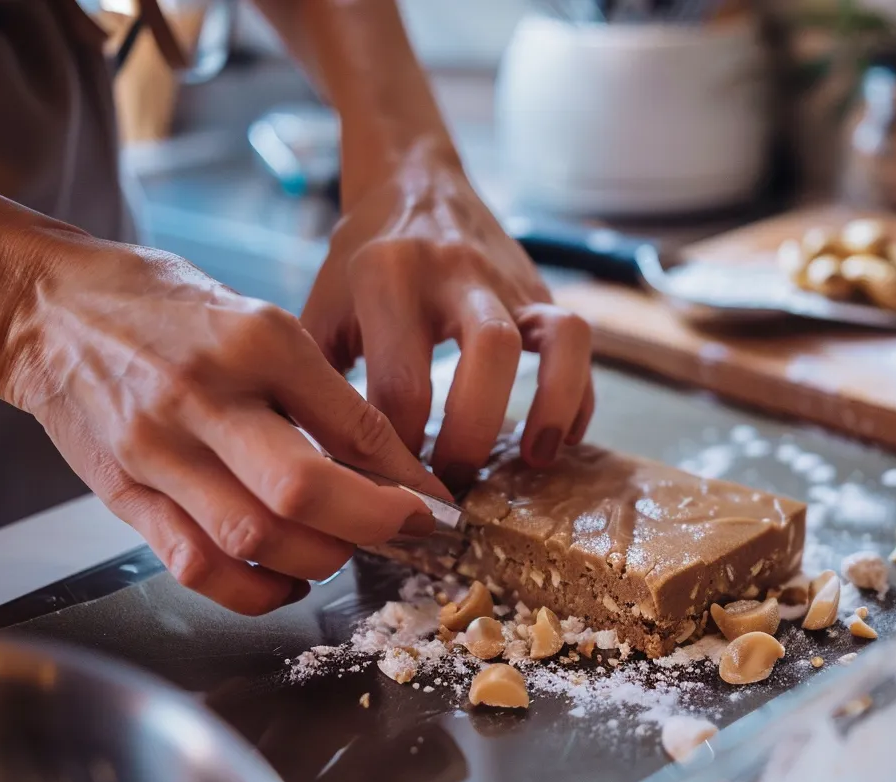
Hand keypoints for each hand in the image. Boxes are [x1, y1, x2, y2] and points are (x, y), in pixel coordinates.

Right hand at [0, 233, 449, 614]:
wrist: (52, 311)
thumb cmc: (167, 310)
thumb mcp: (261, 324)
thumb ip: (322, 394)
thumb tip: (389, 466)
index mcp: (253, 341)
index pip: (351, 424)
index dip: (406, 478)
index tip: (435, 505)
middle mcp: (203, 397)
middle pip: (301, 490)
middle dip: (372, 525)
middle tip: (405, 532)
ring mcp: (157, 451)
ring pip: (252, 539)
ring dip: (319, 560)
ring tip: (345, 548)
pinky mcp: (125, 496)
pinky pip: (197, 567)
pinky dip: (255, 590)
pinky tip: (289, 581)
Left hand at [301, 142, 593, 490]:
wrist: (411, 179)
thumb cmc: (359, 260)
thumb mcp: (321, 308)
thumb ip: (318, 381)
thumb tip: (323, 470)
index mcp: (386, 277)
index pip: (401, 384)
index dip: (398, 452)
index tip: (390, 488)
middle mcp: (455, 271)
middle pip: (489, 355)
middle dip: (474, 434)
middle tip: (451, 484)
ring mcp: (506, 278)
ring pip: (555, 339)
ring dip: (550, 408)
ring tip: (532, 462)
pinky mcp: (540, 288)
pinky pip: (577, 341)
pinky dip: (576, 395)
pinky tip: (556, 440)